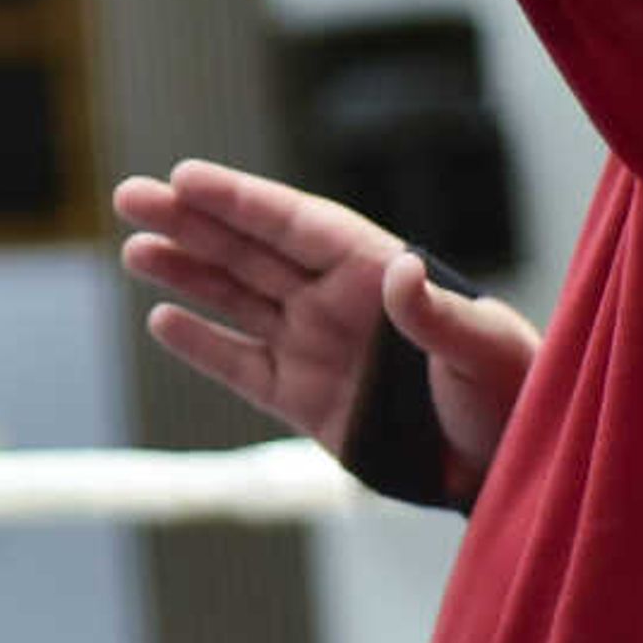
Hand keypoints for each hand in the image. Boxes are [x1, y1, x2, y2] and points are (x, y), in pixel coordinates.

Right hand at [115, 158, 537, 502]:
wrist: (508, 467)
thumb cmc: (512, 393)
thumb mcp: (484, 349)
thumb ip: (436, 316)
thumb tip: (402, 270)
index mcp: (377, 273)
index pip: (296, 225)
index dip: (241, 200)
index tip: (186, 175)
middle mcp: (338, 302)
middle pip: (252, 252)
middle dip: (192, 223)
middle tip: (131, 195)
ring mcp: (318, 349)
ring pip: (237, 301)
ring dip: (186, 274)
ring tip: (134, 249)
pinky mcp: (306, 401)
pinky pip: (243, 366)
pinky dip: (204, 345)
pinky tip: (162, 321)